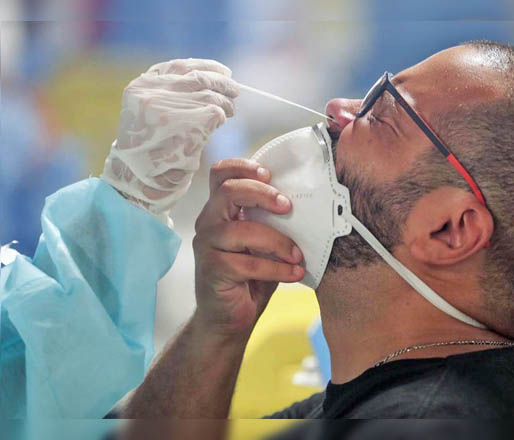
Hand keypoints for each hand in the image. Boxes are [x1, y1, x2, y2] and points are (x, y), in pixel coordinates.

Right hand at [101, 58, 237, 220]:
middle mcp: (152, 93)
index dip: (204, 66)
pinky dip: (223, 114)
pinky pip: (215, 112)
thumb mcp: (148, 113)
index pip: (179, 66)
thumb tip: (207, 79)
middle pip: (198, 78)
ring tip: (231, 109)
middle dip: (220, 82)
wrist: (140, 179)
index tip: (222, 70)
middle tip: (234, 90)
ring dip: (225, 101)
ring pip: (209, 95)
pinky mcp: (188, 125)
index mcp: (140, 87)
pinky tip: (224, 120)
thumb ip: (169, 94)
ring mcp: (169, 108)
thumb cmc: (148, 149)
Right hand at [192, 158, 304, 337]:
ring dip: (277, 241)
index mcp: (220, 210)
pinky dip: (277, 269)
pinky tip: (293, 274)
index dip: (243, 166)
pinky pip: (248, 264)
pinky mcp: (212, 270)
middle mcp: (209, 222)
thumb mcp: (263, 243)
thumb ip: (272, 221)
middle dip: (263, 194)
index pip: (220, 173)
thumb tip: (306, 202)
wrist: (230, 319)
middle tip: (288, 207)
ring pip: (241, 230)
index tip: (269, 174)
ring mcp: (207, 245)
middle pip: (228, 191)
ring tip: (297, 255)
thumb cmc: (250, 276)